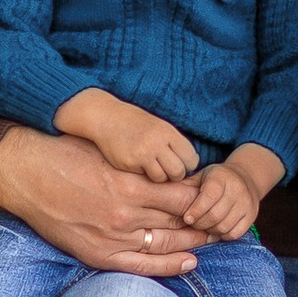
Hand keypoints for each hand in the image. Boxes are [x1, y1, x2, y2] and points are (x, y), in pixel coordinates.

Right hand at [0, 125, 207, 277]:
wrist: (25, 176)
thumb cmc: (66, 156)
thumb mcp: (109, 153)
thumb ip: (140, 165)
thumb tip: (171, 171)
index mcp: (131, 185)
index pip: (183, 196)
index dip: (203, 197)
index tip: (213, 195)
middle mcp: (126, 215)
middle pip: (179, 221)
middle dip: (204, 221)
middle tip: (222, 219)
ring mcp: (113, 238)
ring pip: (166, 243)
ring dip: (193, 242)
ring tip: (212, 238)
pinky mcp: (99, 254)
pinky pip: (142, 265)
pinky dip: (169, 265)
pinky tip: (190, 262)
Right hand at [56, 89, 199, 181]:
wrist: (106, 117)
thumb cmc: (135, 123)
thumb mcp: (159, 127)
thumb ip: (173, 144)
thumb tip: (190, 166)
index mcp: (168, 132)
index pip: (191, 158)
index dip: (187, 164)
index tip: (179, 163)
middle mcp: (157, 142)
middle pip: (179, 171)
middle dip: (175, 175)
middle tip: (166, 170)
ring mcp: (143, 153)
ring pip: (162, 178)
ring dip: (159, 177)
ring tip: (151, 169)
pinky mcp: (129, 163)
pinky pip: (144, 178)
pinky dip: (143, 176)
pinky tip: (137, 166)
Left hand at [184, 144, 280, 238]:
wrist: (246, 177)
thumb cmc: (216, 178)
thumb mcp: (201, 176)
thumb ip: (186, 186)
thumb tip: (163, 195)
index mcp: (221, 178)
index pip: (208, 197)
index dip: (195, 210)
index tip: (186, 218)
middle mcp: (237, 189)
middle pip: (215, 215)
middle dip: (200, 223)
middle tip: (192, 224)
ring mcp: (246, 203)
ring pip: (224, 226)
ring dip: (210, 230)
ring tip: (204, 226)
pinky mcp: (252, 216)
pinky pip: (235, 233)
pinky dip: (223, 235)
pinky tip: (216, 229)